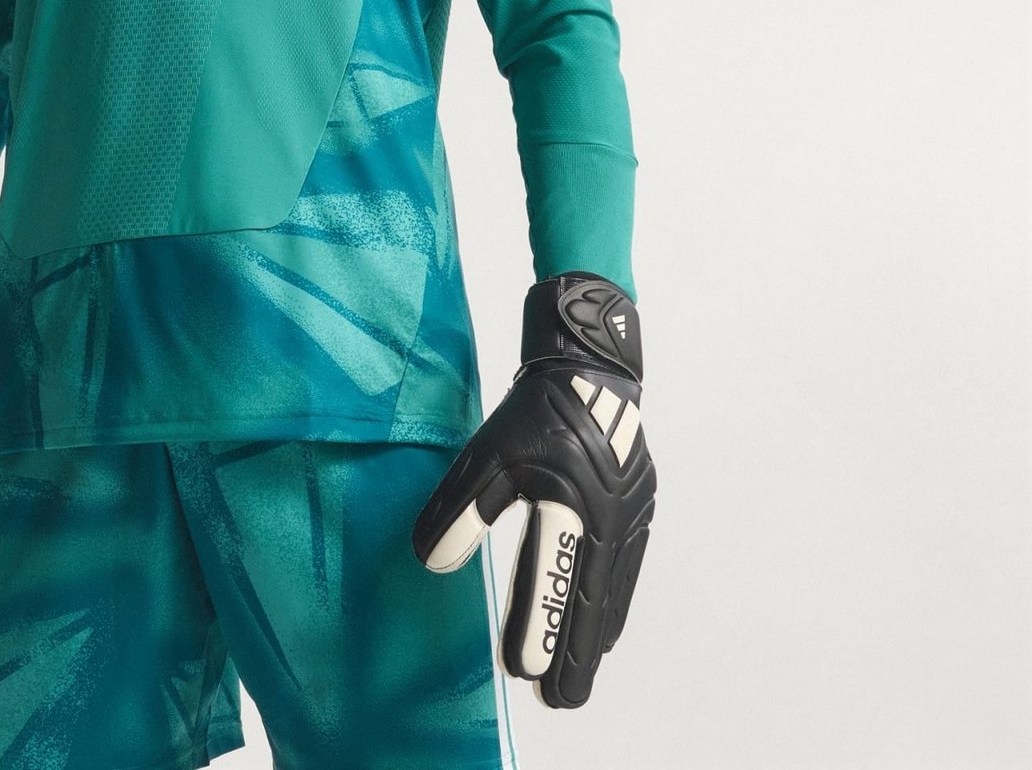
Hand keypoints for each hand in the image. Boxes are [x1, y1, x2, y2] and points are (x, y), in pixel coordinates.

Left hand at [411, 272, 655, 707]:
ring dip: (592, 635)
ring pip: (612, 591)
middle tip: (561, 701)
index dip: (537, 624)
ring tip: (577, 675)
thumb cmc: (537, 411)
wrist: (593, 368)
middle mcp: (611, 519)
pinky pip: (625, 569)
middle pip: (591, 600)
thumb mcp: (489, 453)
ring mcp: (631, 515)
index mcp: (575, 504)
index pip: (552, 579)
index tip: (523, 670)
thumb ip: (460, 509)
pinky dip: (611, 603)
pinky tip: (603, 627)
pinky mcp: (638, 507)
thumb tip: (431, 562)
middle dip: (573, 653)